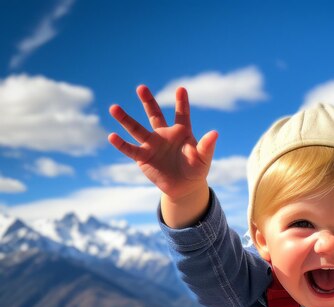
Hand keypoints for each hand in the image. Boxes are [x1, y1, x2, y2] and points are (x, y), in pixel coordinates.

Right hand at [108, 86, 217, 201]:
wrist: (184, 187)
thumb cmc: (195, 169)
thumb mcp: (203, 158)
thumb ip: (207, 146)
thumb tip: (215, 133)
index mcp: (181, 131)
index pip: (182, 114)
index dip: (182, 102)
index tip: (182, 89)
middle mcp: (164, 134)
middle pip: (154, 114)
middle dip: (148, 101)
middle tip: (141, 88)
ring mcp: (152, 144)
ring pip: (137, 129)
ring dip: (125, 119)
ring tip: (113, 108)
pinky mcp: (143, 157)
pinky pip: (131, 149)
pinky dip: (121, 144)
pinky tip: (112, 136)